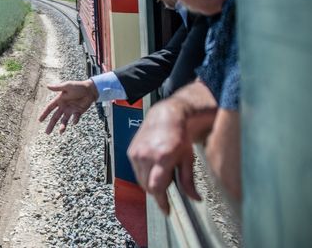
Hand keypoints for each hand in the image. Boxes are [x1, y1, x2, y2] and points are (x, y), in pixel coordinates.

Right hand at [38, 80, 97, 134]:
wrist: (91, 90)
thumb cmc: (78, 86)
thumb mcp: (67, 86)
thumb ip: (58, 87)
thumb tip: (47, 86)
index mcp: (59, 100)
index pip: (49, 108)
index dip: (44, 114)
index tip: (39, 120)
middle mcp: (64, 106)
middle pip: (55, 117)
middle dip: (51, 124)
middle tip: (47, 132)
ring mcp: (71, 110)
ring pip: (64, 120)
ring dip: (62, 126)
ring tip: (61, 131)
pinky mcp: (78, 112)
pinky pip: (75, 118)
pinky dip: (74, 120)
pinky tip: (74, 121)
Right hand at [127, 98, 200, 213]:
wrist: (165, 117)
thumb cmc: (179, 136)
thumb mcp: (188, 159)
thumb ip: (189, 181)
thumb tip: (195, 198)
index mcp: (162, 157)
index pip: (156, 187)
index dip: (161, 202)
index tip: (166, 210)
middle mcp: (146, 155)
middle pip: (147, 186)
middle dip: (158, 190)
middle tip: (169, 183)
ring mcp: (136, 153)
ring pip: (140, 180)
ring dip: (150, 182)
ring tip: (163, 171)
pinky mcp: (131, 151)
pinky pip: (136, 171)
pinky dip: (144, 173)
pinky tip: (154, 165)